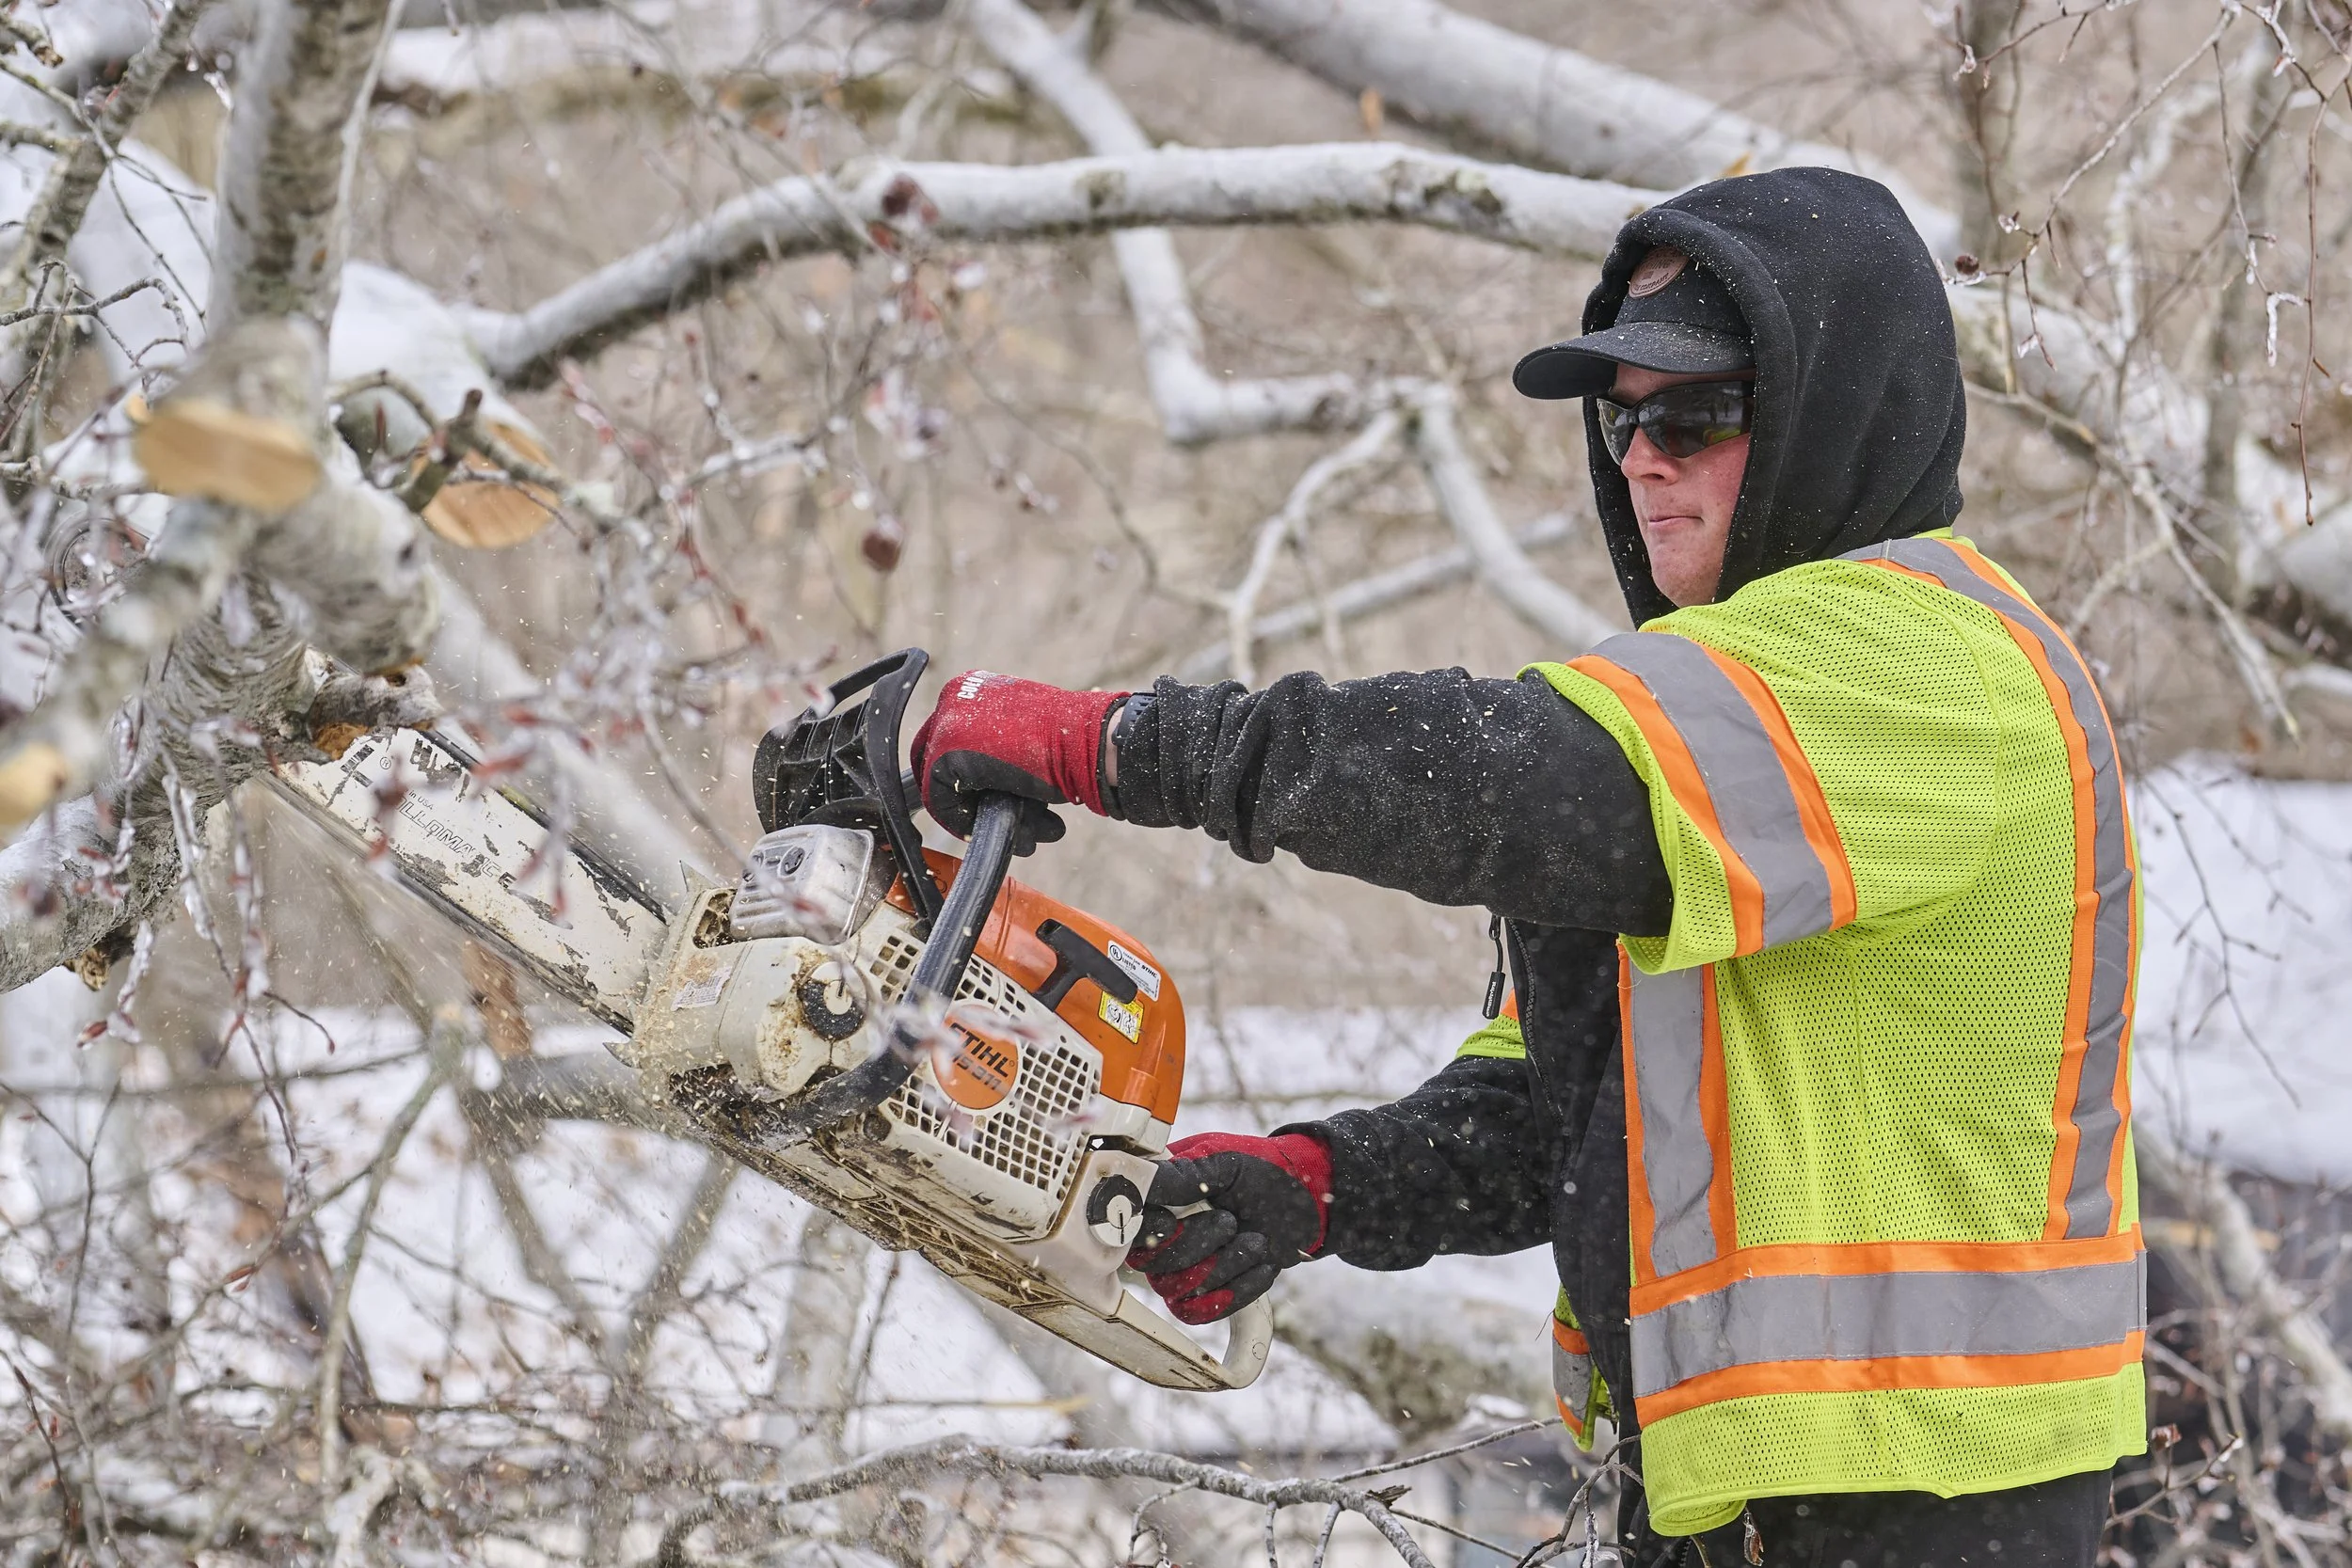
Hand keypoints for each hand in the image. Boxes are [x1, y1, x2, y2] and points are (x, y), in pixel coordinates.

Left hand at [909, 672, 1126, 853]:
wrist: (1085, 742)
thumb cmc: (1068, 740)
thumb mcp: (1021, 737)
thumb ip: (993, 751)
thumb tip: (982, 783)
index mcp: (969, 690)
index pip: (944, 743)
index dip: (967, 782)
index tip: (988, 803)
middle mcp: (952, 700)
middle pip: (938, 765)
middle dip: (967, 802)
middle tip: (1000, 820)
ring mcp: (946, 723)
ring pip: (941, 787)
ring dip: (980, 817)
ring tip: (1027, 831)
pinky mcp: (946, 752)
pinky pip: (940, 801)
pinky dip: (965, 823)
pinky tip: (1010, 826)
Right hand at [1126, 1132, 1333, 1323]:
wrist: (1305, 1200)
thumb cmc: (1261, 1171)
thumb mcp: (1224, 1162)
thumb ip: (1181, 1174)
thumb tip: (1141, 1182)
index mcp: (1158, 1197)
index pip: (1128, 1224)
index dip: (1147, 1230)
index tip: (1171, 1222)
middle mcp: (1161, 1236)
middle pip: (1151, 1264)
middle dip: (1197, 1245)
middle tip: (1231, 1222)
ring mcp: (1181, 1268)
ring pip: (1176, 1290)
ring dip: (1224, 1267)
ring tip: (1257, 1243)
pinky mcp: (1204, 1295)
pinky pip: (1197, 1313)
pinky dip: (1233, 1294)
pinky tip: (1261, 1268)